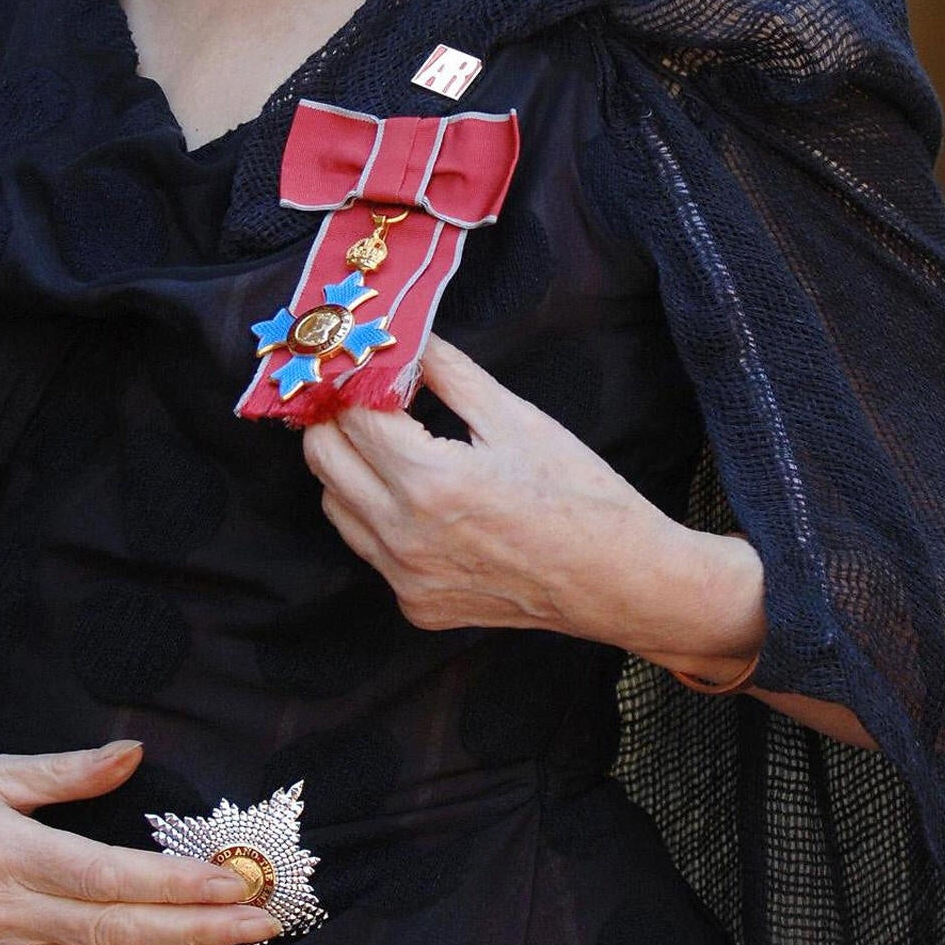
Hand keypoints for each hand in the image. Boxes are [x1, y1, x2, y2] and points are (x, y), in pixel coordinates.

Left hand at [301, 335, 763, 664]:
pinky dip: (378, 515)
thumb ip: (448, 373)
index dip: (351, 377)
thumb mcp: (515, 417)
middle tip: (364, 392)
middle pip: (323, 458)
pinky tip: (420, 497)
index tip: (358, 357)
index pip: (351, 413)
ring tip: (390, 441)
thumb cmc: (579, 494)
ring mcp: (406, 579)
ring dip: (348, 467)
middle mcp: (403, 536)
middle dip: (336, 417)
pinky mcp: (417, 607)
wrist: (620, 580)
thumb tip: (404, 337)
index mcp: (428, 480)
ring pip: (336, 506)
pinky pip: (371, 548)